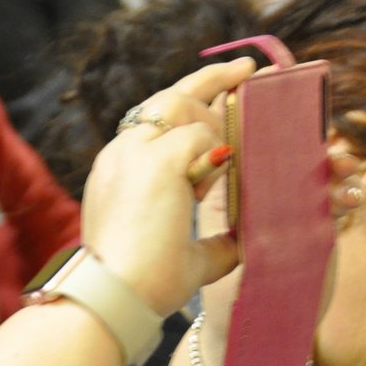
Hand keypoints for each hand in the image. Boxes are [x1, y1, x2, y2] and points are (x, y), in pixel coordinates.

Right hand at [79, 58, 256, 316]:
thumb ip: (212, 244)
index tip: (222, 99)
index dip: (192, 108)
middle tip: (247, 69)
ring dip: (217, 113)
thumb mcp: (186, 259)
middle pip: (167, 98)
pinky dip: (221, 148)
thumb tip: (240, 242)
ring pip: (181, 106)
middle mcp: (122, 154)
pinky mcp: (156, 163)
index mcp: (120, 170)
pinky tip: (230, 163)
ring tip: (250, 107)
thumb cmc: (143, 286)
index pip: (156, 122)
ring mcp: (135, 154)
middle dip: (210, 79)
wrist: (115, 296)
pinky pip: (200, 136)